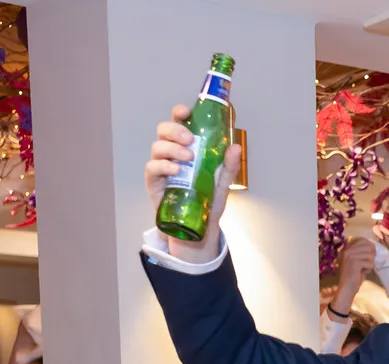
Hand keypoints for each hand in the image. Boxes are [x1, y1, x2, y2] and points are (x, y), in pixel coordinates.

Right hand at [144, 104, 240, 262]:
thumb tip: (236, 147)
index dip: (179, 113)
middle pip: (163, 130)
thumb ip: (229, 166)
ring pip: (157, 147)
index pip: (179, 122)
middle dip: (175, 129)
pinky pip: (152, 168)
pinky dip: (163, 166)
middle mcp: (171, 153)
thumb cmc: (208, 200)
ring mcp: (161, 166)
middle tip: (189, 138)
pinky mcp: (154, 182)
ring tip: (188, 157)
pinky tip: (176, 170)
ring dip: (172, 148)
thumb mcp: (222, 182)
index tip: (186, 111)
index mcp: (186, 146)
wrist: (200, 226)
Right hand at [333, 238, 375, 312]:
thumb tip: (373, 246)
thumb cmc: (353, 276)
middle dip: (371, 256)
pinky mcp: (355, 263)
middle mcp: (347, 250)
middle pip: (369, 247)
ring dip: (370, 263)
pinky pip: (370, 263)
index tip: (369, 256)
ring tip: (364, 268)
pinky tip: (363, 272)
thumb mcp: (356, 261)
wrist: (347, 288)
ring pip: (370, 255)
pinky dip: (369, 268)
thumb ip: (362, 252)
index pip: (363, 240)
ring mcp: (350, 256)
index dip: (370, 247)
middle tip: (366, 264)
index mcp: (347, 248)